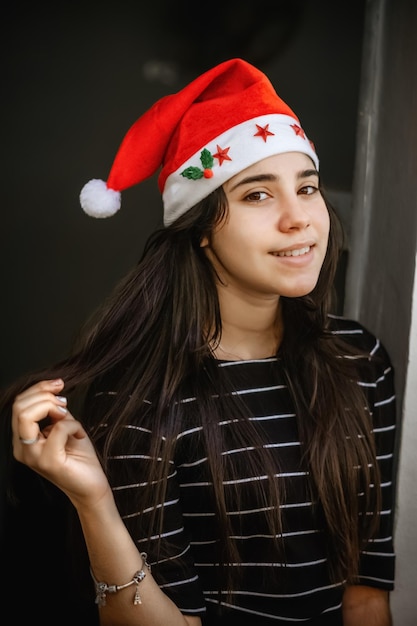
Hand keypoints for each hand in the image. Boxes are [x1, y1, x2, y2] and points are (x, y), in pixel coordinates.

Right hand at [12, 378, 110, 509]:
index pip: (19, 405)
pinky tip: (78, 433)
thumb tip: (53, 393)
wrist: (92, 485)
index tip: (59, 384)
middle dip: (44, 395)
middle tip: (64, 402)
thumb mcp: (66, 426)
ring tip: (67, 415)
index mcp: (23, 440)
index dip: (39, 388)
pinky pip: (57, 428)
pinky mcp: (48, 461)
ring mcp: (32, 456)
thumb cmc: (80, 457)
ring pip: (27, 414)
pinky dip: (72, 424)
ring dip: (52, 406)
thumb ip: (55, 411)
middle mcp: (22, 448)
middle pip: (19, 406)